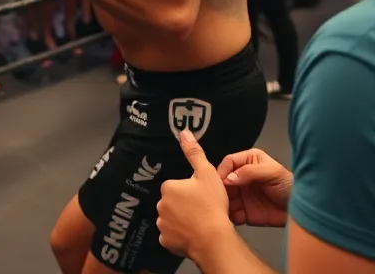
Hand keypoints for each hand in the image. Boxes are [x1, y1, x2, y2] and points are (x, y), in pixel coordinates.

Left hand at [156, 130, 236, 259]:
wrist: (213, 238)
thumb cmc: (211, 206)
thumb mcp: (207, 174)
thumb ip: (194, 153)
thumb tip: (184, 133)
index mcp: (168, 187)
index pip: (176, 186)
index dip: (190, 191)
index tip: (201, 197)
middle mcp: (161, 205)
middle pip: (173, 202)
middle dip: (184, 206)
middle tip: (201, 210)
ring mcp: (162, 224)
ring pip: (171, 219)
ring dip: (181, 221)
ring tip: (198, 223)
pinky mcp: (165, 241)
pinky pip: (171, 236)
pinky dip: (179, 236)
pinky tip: (192, 234)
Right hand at [217, 148, 291, 227]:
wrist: (301, 210)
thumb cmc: (289, 185)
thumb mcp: (272, 172)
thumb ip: (251, 172)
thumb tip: (229, 178)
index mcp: (248, 162)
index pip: (229, 162)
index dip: (223, 171)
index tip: (220, 181)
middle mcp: (242, 178)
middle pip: (224, 181)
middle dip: (220, 189)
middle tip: (219, 197)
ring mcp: (242, 195)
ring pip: (226, 198)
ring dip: (224, 204)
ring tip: (224, 209)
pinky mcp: (245, 212)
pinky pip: (233, 214)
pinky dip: (232, 216)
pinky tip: (237, 218)